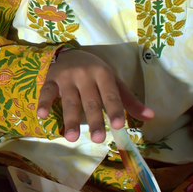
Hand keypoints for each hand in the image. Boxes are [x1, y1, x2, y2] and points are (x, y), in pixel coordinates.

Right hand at [37, 48, 153, 142]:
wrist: (69, 52)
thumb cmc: (95, 71)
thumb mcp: (114, 81)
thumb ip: (129, 100)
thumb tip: (150, 117)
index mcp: (103, 74)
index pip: (111, 95)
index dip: (115, 109)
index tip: (119, 126)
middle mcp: (85, 74)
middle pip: (91, 101)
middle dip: (94, 120)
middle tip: (98, 139)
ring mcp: (67, 77)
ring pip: (70, 100)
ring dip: (70, 119)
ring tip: (71, 138)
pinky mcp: (51, 79)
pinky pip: (47, 92)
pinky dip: (44, 102)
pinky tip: (42, 115)